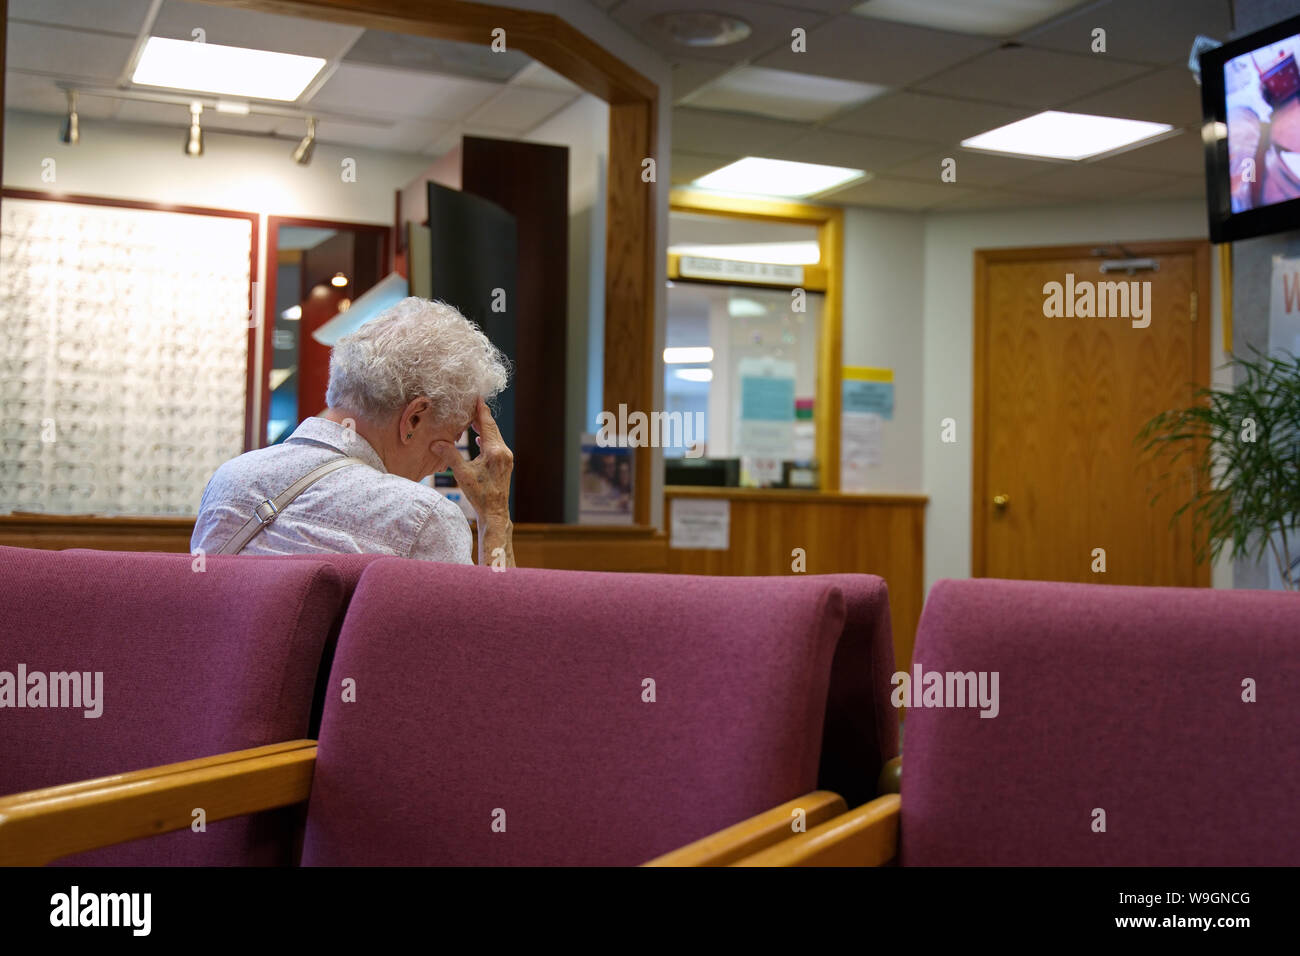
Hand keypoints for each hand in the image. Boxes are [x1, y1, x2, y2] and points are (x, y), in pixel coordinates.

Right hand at [434, 397, 512, 519]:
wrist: (495, 512)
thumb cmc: (479, 495)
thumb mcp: (462, 474)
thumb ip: (450, 455)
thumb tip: (435, 443)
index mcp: (494, 451)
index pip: (487, 424)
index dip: (481, 410)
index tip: (477, 397)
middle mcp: (503, 452)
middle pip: (492, 428)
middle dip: (481, 416)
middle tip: (471, 404)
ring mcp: (506, 458)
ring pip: (495, 436)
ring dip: (484, 427)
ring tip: (472, 419)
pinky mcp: (505, 464)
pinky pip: (496, 445)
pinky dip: (487, 438)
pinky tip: (479, 439)